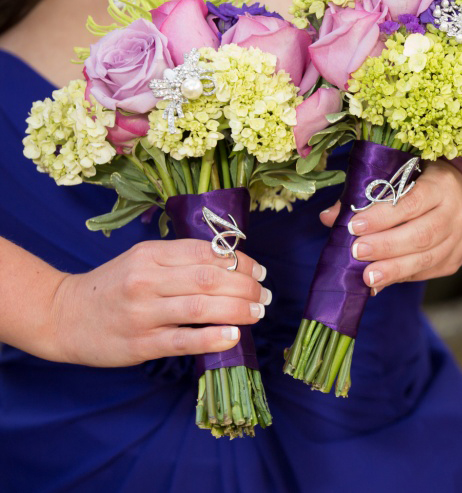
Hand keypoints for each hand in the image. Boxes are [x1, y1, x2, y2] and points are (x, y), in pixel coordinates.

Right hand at [50, 240, 270, 366]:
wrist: (63, 316)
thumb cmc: (113, 287)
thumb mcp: (142, 261)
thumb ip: (180, 260)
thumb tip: (232, 265)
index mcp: (150, 254)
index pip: (206, 253)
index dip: (240, 261)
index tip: (259, 271)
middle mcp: (146, 280)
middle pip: (208, 279)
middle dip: (245, 287)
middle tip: (264, 296)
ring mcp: (142, 313)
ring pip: (200, 307)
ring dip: (237, 309)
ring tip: (258, 312)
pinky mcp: (140, 344)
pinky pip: (184, 340)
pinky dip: (212, 337)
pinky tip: (233, 335)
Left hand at [319, 160, 461, 291]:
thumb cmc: (426, 183)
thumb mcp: (404, 176)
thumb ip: (367, 193)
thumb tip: (329, 217)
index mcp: (442, 186)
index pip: (412, 202)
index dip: (382, 216)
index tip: (354, 225)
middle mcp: (456, 214)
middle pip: (420, 234)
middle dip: (385, 246)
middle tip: (356, 252)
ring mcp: (459, 241)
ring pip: (425, 258)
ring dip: (393, 269)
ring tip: (366, 276)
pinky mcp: (454, 262)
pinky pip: (425, 272)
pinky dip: (399, 277)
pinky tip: (378, 282)